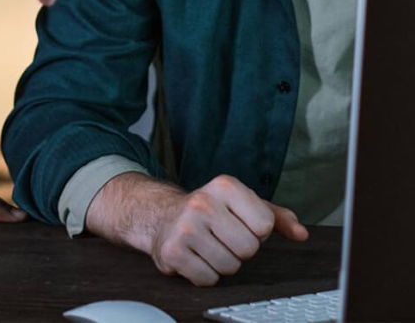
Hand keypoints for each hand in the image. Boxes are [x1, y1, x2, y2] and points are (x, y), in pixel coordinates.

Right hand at [149, 175, 307, 285]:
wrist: (163, 215)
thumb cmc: (211, 210)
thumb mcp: (244, 204)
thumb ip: (276, 217)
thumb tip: (301, 234)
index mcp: (225, 186)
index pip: (264, 225)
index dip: (256, 231)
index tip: (240, 223)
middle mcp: (204, 202)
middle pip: (249, 249)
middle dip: (240, 249)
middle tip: (223, 237)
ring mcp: (186, 227)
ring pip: (230, 267)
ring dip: (223, 263)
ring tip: (209, 246)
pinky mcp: (173, 252)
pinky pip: (208, 279)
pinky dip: (206, 274)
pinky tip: (196, 257)